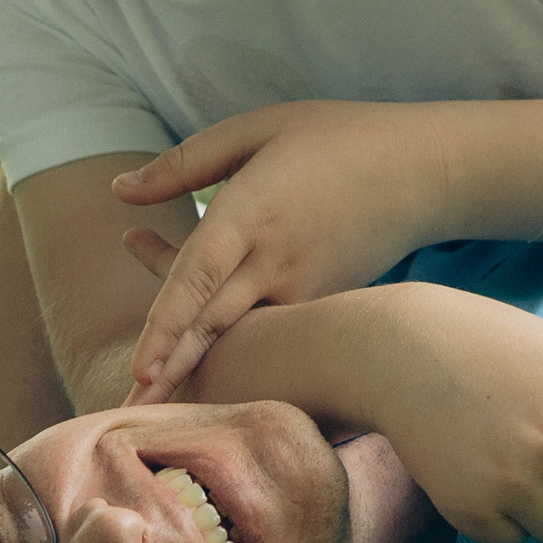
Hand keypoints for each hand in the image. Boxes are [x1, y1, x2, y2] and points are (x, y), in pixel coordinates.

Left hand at [115, 105, 442, 395]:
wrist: (425, 171)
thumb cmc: (337, 139)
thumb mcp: (257, 131)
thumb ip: (185, 163)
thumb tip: (117, 190)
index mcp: (254, 209)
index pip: (200, 273)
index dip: (168, 323)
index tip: (141, 367)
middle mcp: (276, 259)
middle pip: (214, 322)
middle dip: (172, 370)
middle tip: (130, 411)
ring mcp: (305, 288)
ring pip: (240, 336)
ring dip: (198, 371)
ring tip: (154, 408)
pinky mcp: (323, 303)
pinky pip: (271, 331)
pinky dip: (236, 353)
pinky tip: (200, 376)